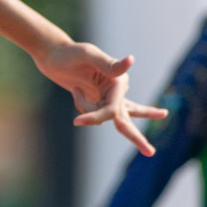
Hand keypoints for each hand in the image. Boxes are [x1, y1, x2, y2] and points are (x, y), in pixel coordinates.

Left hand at [33, 40, 164, 155]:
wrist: (55, 55)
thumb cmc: (71, 53)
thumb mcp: (88, 54)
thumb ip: (109, 64)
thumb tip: (131, 60)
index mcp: (119, 81)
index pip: (112, 109)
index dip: (95, 117)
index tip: (76, 122)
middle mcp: (118, 90)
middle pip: (126, 120)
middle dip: (137, 138)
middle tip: (151, 153)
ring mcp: (109, 98)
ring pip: (103, 119)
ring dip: (84, 108)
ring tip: (75, 86)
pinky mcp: (99, 101)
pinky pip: (95, 116)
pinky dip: (82, 108)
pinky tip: (76, 89)